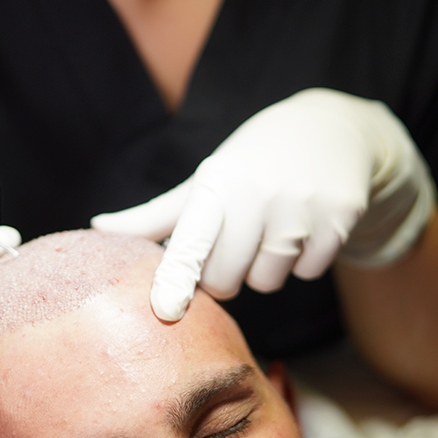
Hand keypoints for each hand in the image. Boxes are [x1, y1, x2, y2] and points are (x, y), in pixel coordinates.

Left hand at [92, 89, 435, 320]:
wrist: (335, 130)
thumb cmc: (253, 164)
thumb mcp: (206, 180)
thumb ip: (157, 215)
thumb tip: (98, 228)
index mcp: (217, 184)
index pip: (193, 239)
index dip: (178, 276)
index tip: (165, 307)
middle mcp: (259, 195)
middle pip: (226, 281)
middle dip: (225, 273)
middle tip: (236, 239)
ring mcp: (302, 208)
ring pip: (266, 282)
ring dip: (264, 268)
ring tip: (273, 226)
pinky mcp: (339, 220)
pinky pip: (307, 273)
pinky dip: (303, 260)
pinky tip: (305, 226)